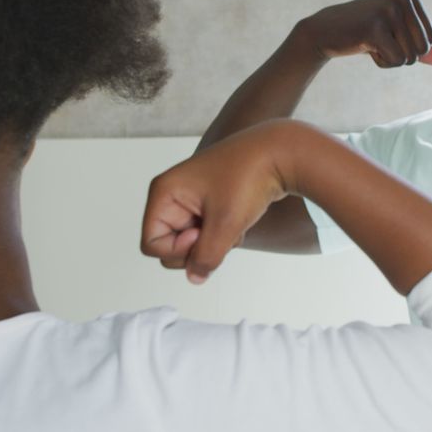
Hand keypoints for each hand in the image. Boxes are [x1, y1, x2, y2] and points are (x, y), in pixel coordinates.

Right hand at [141, 121, 295, 284]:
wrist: (280, 153)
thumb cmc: (248, 176)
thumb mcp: (225, 223)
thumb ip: (206, 256)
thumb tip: (195, 278)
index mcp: (164, 193)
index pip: (151, 245)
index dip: (177, 250)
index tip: (203, 234)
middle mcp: (172, 196)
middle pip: (169, 247)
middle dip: (197, 248)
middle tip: (221, 230)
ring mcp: (191, 200)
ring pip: (192, 244)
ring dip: (213, 244)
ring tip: (233, 223)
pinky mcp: (209, 205)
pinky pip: (207, 235)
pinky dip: (223, 236)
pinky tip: (239, 220)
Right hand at [294, 0, 431, 67]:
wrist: (325, 31)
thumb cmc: (362, 34)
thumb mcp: (395, 38)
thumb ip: (420, 48)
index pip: (430, 39)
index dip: (409, 47)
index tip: (387, 35)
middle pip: (422, 49)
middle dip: (401, 55)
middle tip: (379, 42)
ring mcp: (388, 11)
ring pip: (410, 57)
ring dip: (390, 59)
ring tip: (371, 43)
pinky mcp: (375, 27)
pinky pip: (396, 60)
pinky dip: (382, 62)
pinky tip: (365, 47)